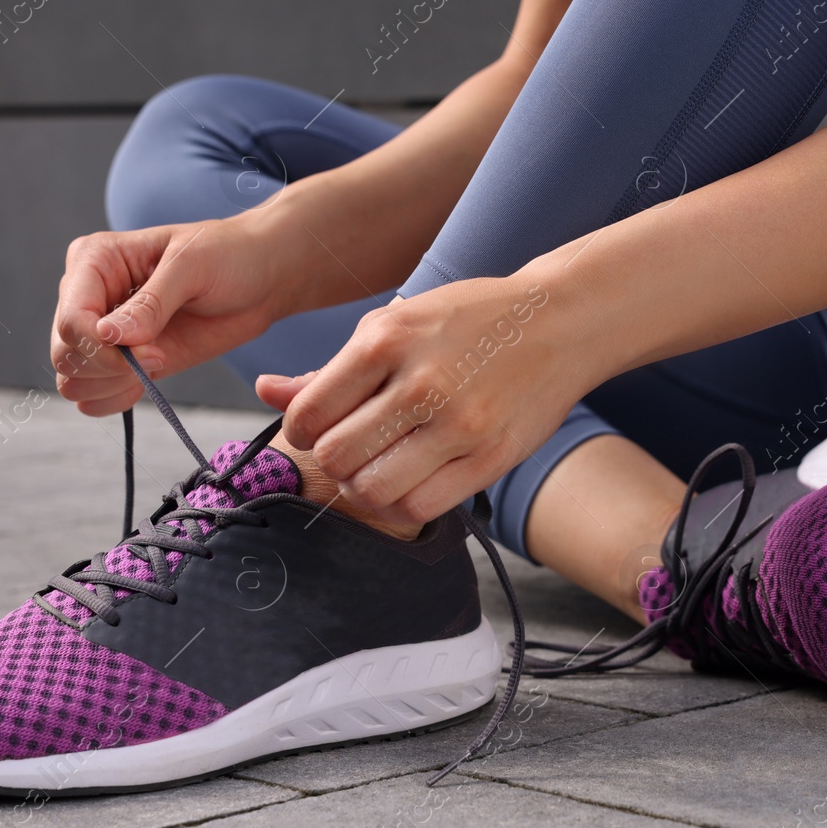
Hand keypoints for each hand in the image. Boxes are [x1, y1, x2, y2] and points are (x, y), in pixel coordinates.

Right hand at [51, 218, 286, 414]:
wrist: (259, 279)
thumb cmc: (227, 255)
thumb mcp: (192, 266)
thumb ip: (151, 302)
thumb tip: (109, 336)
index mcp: (94, 260)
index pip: (70, 318)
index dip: (100, 346)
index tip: (148, 350)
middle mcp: (89, 297)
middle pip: (64, 353)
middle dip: (109, 367)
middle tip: (158, 355)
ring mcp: (102, 332)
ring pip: (72, 379)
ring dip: (112, 384)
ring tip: (157, 362)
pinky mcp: (123, 361)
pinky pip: (93, 396)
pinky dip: (115, 399)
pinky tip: (147, 381)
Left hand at [260, 276, 590, 525]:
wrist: (561, 320)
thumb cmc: (468, 322)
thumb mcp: (395, 325)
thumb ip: (329, 369)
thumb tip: (265, 391)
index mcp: (386, 338)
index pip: (310, 414)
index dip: (302, 431)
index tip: (318, 428)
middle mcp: (421, 381)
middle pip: (336, 457)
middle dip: (332, 461)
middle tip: (351, 450)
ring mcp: (460, 423)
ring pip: (373, 490)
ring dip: (364, 488)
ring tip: (378, 468)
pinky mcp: (492, 456)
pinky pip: (421, 508)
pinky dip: (402, 504)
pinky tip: (410, 480)